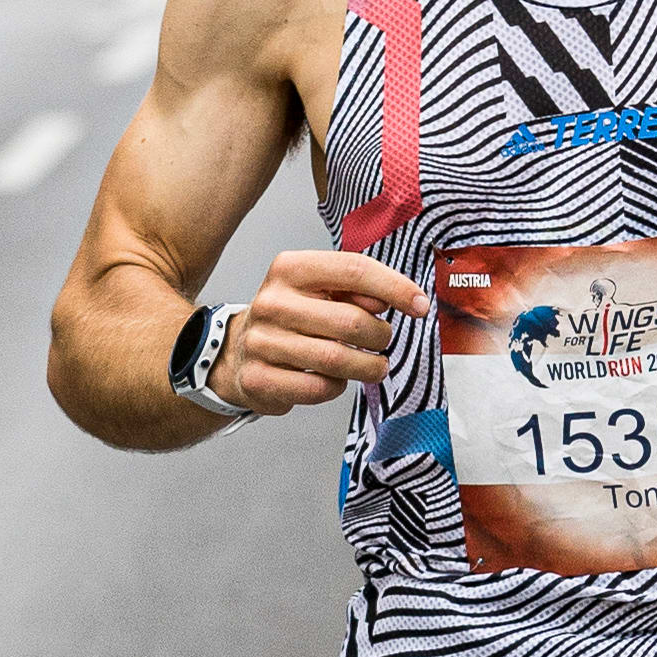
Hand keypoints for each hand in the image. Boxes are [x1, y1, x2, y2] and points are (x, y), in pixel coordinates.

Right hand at [211, 243, 429, 416]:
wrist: (237, 351)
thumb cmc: (292, 317)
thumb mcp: (319, 289)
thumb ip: (356, 288)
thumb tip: (397, 298)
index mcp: (290, 268)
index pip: (354, 270)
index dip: (395, 287)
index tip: (420, 305)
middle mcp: (272, 302)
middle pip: (351, 321)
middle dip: (380, 336)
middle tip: (383, 342)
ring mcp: (261, 342)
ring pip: (337, 360)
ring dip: (367, 367)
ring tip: (374, 367)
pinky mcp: (259, 379)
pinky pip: (318, 388)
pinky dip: (338, 387)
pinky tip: (336, 379)